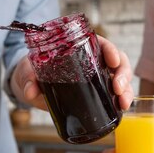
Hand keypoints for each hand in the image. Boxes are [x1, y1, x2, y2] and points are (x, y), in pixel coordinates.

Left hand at [9, 35, 133, 110]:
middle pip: (117, 61)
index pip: (101, 44)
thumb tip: (31, 91)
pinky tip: (122, 108)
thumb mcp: (27, 71)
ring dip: (126, 90)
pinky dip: (121, 100)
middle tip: (117, 88)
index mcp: (78, 48)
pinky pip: (114, 94)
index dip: (111, 50)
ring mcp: (95, 77)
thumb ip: (28, 78)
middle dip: (123, 74)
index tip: (112, 61)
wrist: (28, 85)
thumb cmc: (30, 71)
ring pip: (120, 78)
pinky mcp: (95, 93)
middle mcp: (92, 61)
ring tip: (123, 103)